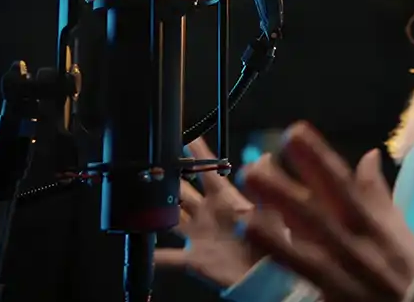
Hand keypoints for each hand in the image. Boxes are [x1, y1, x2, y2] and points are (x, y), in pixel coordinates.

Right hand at [154, 138, 282, 288]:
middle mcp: (208, 213)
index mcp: (226, 199)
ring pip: (171, 217)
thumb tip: (265, 156)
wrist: (267, 276)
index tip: (186, 136)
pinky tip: (142, 252)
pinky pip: (169, 258)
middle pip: (182, 190)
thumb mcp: (270, 210)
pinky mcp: (194, 258)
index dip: (197, 154)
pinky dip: (155, 257)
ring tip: (140, 197)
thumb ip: (265, 183)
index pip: (207, 171)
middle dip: (168, 177)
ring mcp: (199, 235)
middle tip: (155, 163)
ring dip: (157, 210)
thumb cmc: (273, 242)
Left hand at [239, 122, 413, 301]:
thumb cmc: (403, 263)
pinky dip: (283, 266)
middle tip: (253, 169)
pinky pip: (305, 283)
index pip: (343, 185)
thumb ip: (376, 191)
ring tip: (245, 214)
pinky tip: (260, 252)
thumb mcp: (396, 225)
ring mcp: (344, 276)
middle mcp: (356, 247)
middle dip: (286, 194)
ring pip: (307, 254)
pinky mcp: (334, 299)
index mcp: (371, 222)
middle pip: (318, 217)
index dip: (318, 160)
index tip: (295, 131)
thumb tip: (369, 154)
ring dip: (275, 235)